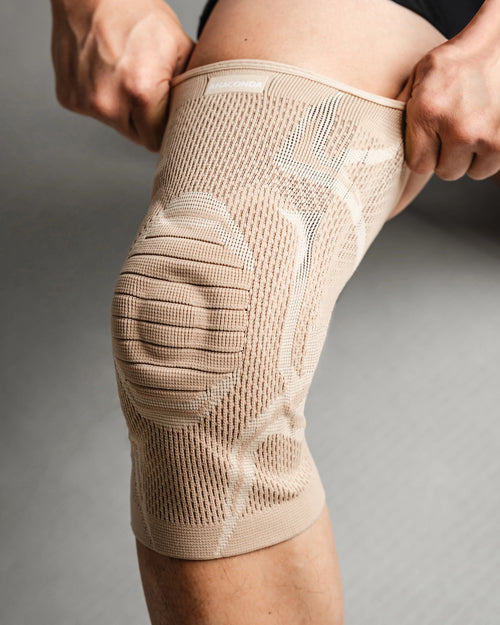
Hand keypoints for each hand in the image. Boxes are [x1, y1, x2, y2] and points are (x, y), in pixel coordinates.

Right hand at [50, 0, 194, 150]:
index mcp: (140, 92)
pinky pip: (95, 113)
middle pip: (138, 137)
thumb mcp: (180, 48)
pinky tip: (106, 75)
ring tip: (126, 77)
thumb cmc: (138, 17)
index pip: (158, 141)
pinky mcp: (68, 98)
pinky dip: (103, 99)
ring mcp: (85, 101)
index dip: (166, 129)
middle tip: (148, 90)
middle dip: (147, 122)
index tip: (168, 114)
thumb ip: (191, 89)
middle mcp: (108, 102)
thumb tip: (201, 116)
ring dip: (124, 110)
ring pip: (117, 126)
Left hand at [395, 39, 499, 180]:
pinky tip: (487, 130)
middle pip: (447, 171)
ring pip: (473, 171)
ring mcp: (486, 136)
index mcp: (428, 113)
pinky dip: (491, 153)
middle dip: (449, 156)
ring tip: (472, 129)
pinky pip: (492, 165)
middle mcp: (458, 129)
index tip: (431, 142)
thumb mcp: (418, 78)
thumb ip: (401, 111)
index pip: (419, 165)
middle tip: (455, 131)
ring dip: (472, 156)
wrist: (498, 42)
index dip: (425, 155)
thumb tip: (378, 142)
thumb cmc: (456, 61)